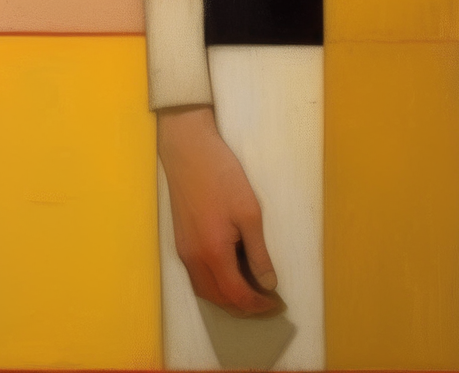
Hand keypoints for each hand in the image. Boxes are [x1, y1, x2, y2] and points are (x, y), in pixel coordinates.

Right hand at [157, 104, 282, 317]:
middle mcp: (194, 260)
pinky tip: (230, 274)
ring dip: (228, 298)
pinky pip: (198, 277)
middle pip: (218, 299)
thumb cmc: (222, 176)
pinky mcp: (180, 242)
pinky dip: (215, 285)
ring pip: (205, 291)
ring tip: (252, 292)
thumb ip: (258, 253)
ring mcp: (183, 252)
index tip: (277, 304)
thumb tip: (268, 284)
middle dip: (244, 307)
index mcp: (213, 253)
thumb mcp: (249, 213)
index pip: (237, 295)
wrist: (188, 151)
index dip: (258, 305)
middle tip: (267, 302)